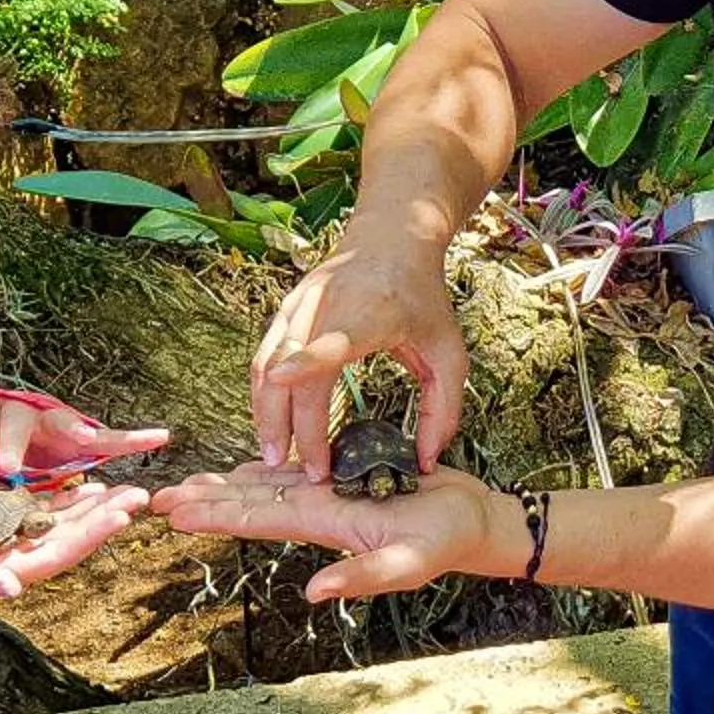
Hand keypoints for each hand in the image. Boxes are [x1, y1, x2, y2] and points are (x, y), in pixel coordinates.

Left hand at [0, 388, 168, 479]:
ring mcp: (57, 423)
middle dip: (13, 440)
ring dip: (78, 432)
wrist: (3, 446)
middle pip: (20, 416)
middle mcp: (27, 411)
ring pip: (67, 425)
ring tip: (87, 440)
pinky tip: (159, 437)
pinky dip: (133, 438)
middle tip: (4, 467)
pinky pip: (111, 439)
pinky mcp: (84, 440)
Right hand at [0, 481, 149, 611]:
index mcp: (16, 572)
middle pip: (73, 533)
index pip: (63, 550)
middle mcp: (23, 557)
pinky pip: (40, 510)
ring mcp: (15, 541)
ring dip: (92, 505)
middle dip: (106, 514)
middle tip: (140, 493)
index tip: (122, 514)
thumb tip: (12, 586)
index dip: (93, 533)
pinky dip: (64, 498)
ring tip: (123, 488)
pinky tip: (85, 484)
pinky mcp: (2, 527)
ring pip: (63, 521)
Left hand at [150, 460, 509, 601]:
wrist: (472, 524)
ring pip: (266, 485)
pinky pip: (297, 471)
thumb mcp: (407, 566)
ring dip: (224, 486)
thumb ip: (361, 580)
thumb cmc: (446, 544)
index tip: (174, 515)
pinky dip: (265, 468)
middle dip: (203, 501)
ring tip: (186, 485)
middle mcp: (318, 511)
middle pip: (249, 502)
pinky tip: (243, 467)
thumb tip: (312, 595)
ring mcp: (331, 495)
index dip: (214, 516)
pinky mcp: (347, 476)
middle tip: (155, 498)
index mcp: (324, 527)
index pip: (258, 519)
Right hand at [251, 227, 469, 482]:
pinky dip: (264, 396)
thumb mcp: (450, 353)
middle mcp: (327, 306)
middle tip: (303, 472)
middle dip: (292, 426)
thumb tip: (427, 461)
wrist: (391, 240)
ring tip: (278, 458)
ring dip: (267, 416)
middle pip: (291, 369)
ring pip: (266, 366)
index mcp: (372, 313)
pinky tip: (274, 426)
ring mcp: (300, 306)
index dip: (306, 360)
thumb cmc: (423, 299)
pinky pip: (263, 358)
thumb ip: (444, 408)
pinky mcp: (285, 310)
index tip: (283, 380)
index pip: (332, 338)